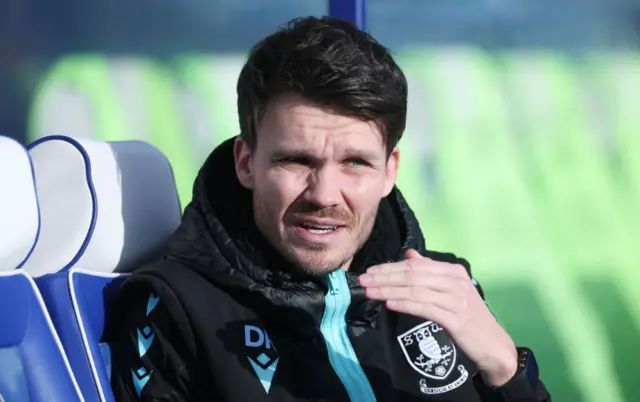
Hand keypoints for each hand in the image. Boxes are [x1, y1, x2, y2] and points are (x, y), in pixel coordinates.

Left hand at [359, 249, 517, 385]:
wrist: (493, 346)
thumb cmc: (469, 318)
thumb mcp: (451, 290)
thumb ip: (430, 272)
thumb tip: (409, 255)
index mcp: (454, 271)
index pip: (416, 265)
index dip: (390, 267)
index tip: (370, 272)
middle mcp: (456, 281)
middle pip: (413, 275)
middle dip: (385, 277)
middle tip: (363, 281)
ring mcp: (457, 299)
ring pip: (416, 290)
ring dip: (389, 290)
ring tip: (370, 292)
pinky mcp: (456, 318)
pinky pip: (425, 307)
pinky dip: (405, 304)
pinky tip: (389, 304)